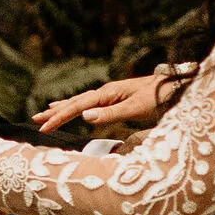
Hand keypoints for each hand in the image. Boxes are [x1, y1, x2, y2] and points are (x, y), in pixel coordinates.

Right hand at [31, 66, 184, 133]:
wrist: (178, 88)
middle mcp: (107, 92)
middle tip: (35, 121)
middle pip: (75, 102)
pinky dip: (78, 107)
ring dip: (63, 108)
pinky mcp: (118, 100)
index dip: (59, 116)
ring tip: (46, 112)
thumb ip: (111, 114)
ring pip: (81, 102)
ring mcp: (112, 95)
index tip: (43, 127)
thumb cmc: (160, 98)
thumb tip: (84, 116)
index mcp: (108, 93)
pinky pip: (92, 104)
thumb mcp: (136, 108)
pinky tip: (76, 109)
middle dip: (55, 112)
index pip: (78, 106)